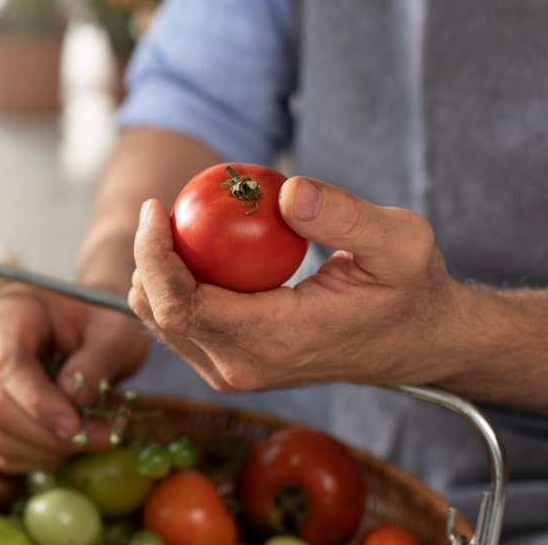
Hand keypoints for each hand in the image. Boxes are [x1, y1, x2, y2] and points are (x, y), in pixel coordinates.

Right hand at [0, 284, 149, 472]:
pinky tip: (69, 442)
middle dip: (46, 434)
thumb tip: (77, 398)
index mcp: (8, 314)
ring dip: (46, 450)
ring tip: (90, 438)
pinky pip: (3, 451)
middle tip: (99, 439)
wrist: (88, 326)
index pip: (6, 364)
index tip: (75, 426)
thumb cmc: (99, 320)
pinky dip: (39, 458)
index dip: (37, 401)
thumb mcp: (114, 329)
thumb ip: (99, 358)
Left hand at [128, 176, 468, 391]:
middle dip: (146, 259)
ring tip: (176, 225)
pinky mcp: (231, 365)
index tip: (155, 207)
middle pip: (158, 315)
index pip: (181, 305)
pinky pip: (181, 326)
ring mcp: (234, 371)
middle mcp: (243, 366)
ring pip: (161, 324)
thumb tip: (288, 191)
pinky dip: (175, 287)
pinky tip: (194, 250)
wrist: (417, 342)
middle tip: (161, 209)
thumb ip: (346, 216)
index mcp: (275, 339)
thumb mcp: (401, 242)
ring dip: (156, 273)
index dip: (153, 255)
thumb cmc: (409, 289)